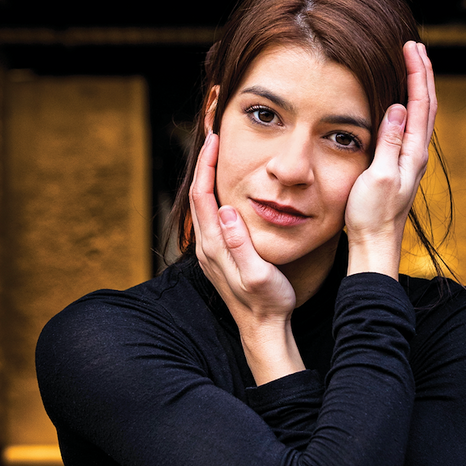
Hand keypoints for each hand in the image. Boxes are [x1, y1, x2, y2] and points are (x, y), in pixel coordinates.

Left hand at [189, 131, 304, 382]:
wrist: (264, 330)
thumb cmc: (267, 303)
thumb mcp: (259, 275)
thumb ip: (240, 245)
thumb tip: (227, 211)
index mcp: (214, 246)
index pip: (202, 195)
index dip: (206, 165)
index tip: (214, 139)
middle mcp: (206, 247)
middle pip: (197, 196)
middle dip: (203, 164)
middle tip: (213, 136)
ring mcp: (210, 252)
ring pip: (202, 205)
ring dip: (207, 177)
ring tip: (218, 155)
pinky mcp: (218, 256)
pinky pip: (210, 216)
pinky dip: (214, 194)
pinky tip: (225, 188)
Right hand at [345, 41, 436, 278]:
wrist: (374, 245)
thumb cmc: (372, 215)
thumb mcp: (378, 176)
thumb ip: (389, 142)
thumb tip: (397, 107)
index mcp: (413, 152)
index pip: (420, 103)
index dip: (417, 73)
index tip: (411, 47)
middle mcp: (416, 155)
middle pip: (427, 105)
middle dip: (422, 73)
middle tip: (415, 47)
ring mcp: (410, 162)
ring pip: (421, 116)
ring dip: (418, 89)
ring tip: (412, 67)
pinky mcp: (401, 168)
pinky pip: (410, 128)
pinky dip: (409, 107)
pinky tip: (401, 106)